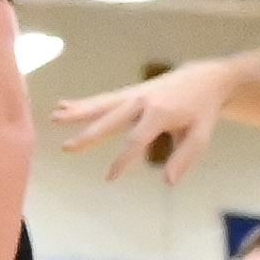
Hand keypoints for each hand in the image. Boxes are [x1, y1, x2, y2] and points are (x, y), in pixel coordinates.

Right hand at [53, 60, 230, 183]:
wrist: (204, 78)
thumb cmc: (202, 111)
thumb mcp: (200, 135)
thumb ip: (184, 158)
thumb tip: (168, 182)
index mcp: (159, 112)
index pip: (136, 140)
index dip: (122, 160)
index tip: (109, 178)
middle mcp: (142, 101)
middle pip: (110, 119)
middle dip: (88, 134)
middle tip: (67, 147)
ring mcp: (133, 94)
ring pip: (101, 104)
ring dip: (78, 111)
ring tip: (55, 116)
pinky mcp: (129, 93)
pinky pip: (104, 99)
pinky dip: (84, 102)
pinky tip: (63, 106)